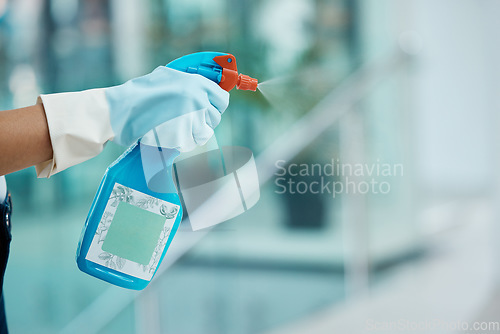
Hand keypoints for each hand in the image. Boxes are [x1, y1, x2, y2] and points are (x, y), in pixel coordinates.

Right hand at [105, 66, 228, 146]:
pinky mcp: (185, 133)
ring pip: (207, 130)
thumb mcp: (166, 76)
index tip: (211, 109)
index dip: (217, 105)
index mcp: (196, 82)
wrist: (122, 109)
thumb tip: (204, 88)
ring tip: (179, 127)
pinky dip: (187, 141)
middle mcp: (198, 98)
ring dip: (196, 131)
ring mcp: (192, 117)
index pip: (222, 98)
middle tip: (190, 120)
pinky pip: (195, 141)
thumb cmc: (140, 92)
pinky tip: (174, 135)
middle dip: (206, 120)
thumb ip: (187, 82)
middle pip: (216, 117)